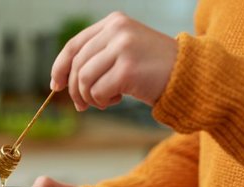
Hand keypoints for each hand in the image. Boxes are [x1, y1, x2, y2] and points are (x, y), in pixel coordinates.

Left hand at [50, 11, 176, 110]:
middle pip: (77, 64)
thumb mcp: (125, 53)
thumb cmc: (154, 70)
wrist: (188, 76)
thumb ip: (100, 56)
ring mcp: (122, 48)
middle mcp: (117, 31)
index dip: (60, 66)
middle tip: (82, 106)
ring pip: (85, 79)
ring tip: (104, 102)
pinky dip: (103, 101)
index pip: (74, 44)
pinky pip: (99, 91)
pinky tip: (117, 100)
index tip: (55, 85)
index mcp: (114, 23)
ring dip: (90, 97)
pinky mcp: (127, 69)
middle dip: (75, 90)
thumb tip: (66, 79)